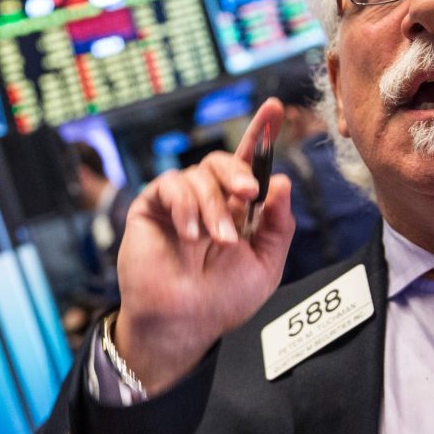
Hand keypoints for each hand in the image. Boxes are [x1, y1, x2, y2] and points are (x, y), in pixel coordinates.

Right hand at [114, 100, 294, 393]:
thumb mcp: (265, 265)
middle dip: (239, 171)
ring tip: (217, 240)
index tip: (275, 109)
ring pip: (199, 174)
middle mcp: (208, 200)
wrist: (184, 324)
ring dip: (213, 206)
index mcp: (237, 210)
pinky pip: (170, 185)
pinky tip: (190, 236)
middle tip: (249, 194)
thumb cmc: (222, 301)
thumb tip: (281, 182)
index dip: (260, 134)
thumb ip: (277, 225)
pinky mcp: (152, 208)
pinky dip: (185, 206)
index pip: (250, 165)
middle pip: (223, 161)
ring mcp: (179, 203)